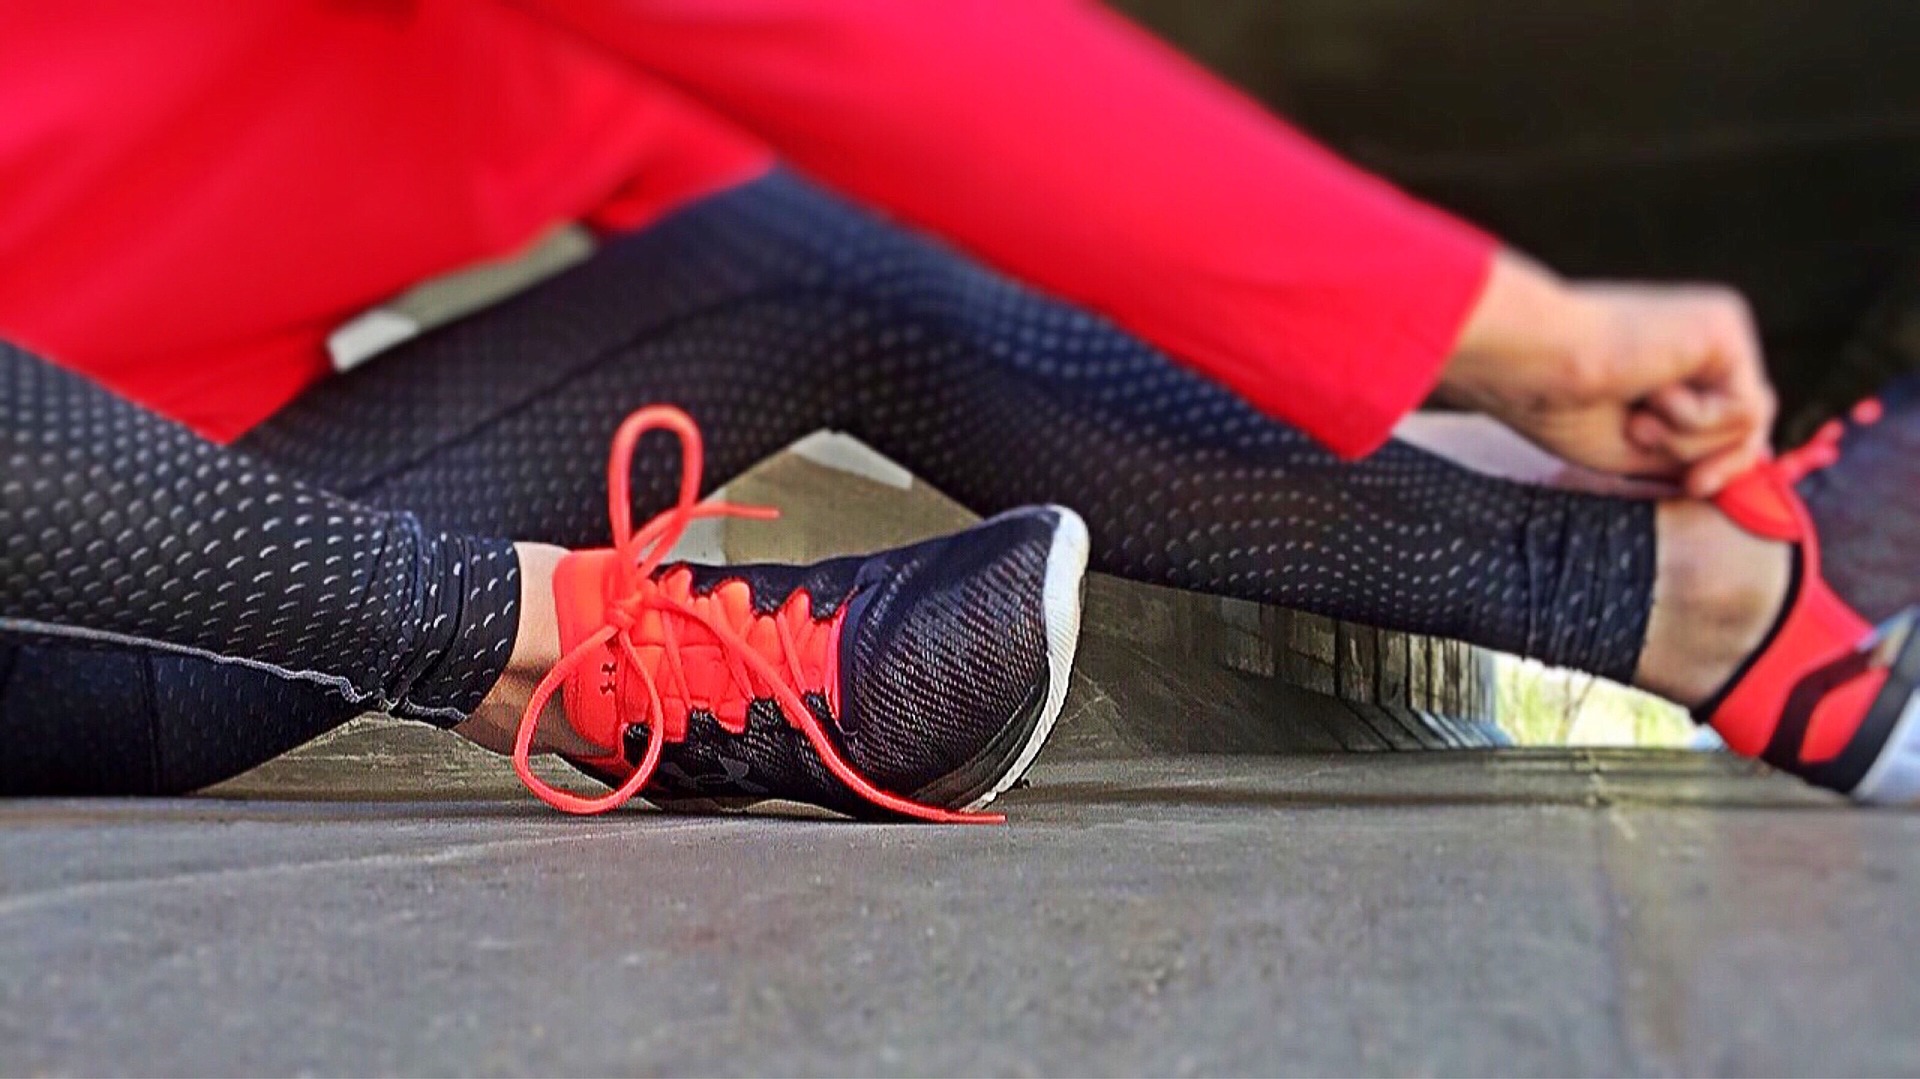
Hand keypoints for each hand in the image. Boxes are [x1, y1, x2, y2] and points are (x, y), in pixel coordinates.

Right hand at [1437, 251, 1775, 496]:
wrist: (1534, 361)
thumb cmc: (1561, 405)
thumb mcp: (1638, 446)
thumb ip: (1692, 449)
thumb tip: (1754, 463)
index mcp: (1677, 354)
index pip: (1731, 412)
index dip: (1726, 459)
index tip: (1695, 487)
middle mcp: (1705, 333)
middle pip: (1754, 416)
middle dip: (1725, 459)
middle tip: (1688, 478)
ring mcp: (1718, 326)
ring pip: (1752, 416)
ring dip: (1691, 440)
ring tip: (1640, 421)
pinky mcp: (1724, 325)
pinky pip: (1745, 405)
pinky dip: (1695, 422)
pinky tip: (1652, 396)